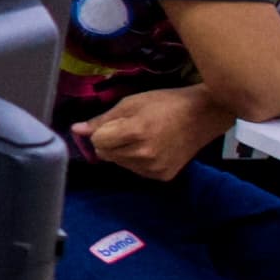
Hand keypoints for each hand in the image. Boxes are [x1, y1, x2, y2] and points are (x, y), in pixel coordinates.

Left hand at [71, 84, 229, 181]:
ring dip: (123, 152)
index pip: (98, 142)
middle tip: (130, 128)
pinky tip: (153, 147)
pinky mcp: (162, 176)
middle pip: (106, 155)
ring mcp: (154, 169)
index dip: (103, 131)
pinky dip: (137, 160)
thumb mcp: (132, 103)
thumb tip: (76, 129)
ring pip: (120, 164)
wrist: (203, 115)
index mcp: (136, 133)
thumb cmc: (166, 103)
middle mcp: (144, 155)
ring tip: (144, 137)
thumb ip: (103, 119)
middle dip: (111, 142)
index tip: (116, 122)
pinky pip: (136, 170)